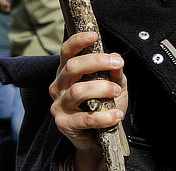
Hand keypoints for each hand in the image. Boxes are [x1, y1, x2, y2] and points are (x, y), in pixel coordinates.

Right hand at [49, 31, 127, 157]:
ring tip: (117, 92)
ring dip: (101, 88)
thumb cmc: (103, 106)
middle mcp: (58, 86)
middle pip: (72, 67)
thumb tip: (117, 60)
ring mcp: (59, 105)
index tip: (94, 35)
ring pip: (78, 91)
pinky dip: (105, 116)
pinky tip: (117, 114)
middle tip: (117, 63)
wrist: (97, 139)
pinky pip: (86, 118)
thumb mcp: (113, 85)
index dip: (78, 41)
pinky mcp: (65, 124)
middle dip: (96, 62)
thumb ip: (114, 72)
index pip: (67, 52)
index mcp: (66, 72)